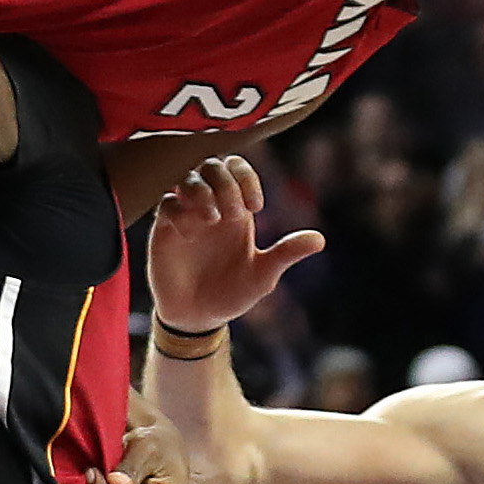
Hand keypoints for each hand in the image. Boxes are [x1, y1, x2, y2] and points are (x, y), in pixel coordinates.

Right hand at [147, 157, 324, 333]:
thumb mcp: (262, 275)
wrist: (198, 318)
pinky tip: (188, 234)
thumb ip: (286, 253)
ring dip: (200, 191)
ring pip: (186, 178)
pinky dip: (177, 210)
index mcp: (236, 209)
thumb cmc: (232, 293)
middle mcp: (210, 205)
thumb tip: (319, 240)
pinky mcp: (164, 230)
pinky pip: (165, 203)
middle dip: (225, 182)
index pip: (237, 168)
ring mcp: (186, 215)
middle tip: (234, 213)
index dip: (247, 178)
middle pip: (211, 165)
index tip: (256, 207)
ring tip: (212, 219)